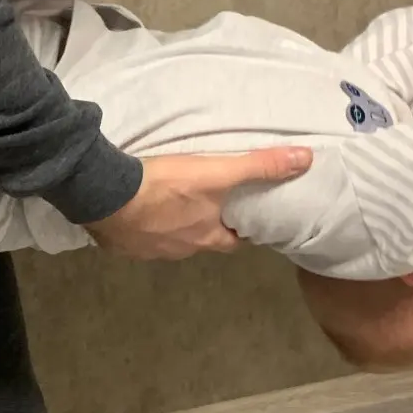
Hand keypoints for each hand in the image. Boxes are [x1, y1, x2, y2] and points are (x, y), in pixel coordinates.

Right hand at [87, 147, 313, 260]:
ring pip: (169, 242)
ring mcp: (147, 251)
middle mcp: (180, 251)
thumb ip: (259, 167)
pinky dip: (141, 228)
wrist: (106, 195)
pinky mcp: (120, 245)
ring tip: (170, 206)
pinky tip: (136, 212)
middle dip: (206, 227)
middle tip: (206, 206)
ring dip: (172, 228)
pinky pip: (137, 240)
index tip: (245, 218)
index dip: (242, 230)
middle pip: (201, 242)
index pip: (234, 242)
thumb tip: (306, 160)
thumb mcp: (217, 173)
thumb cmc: (166, 187)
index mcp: (205, 238)